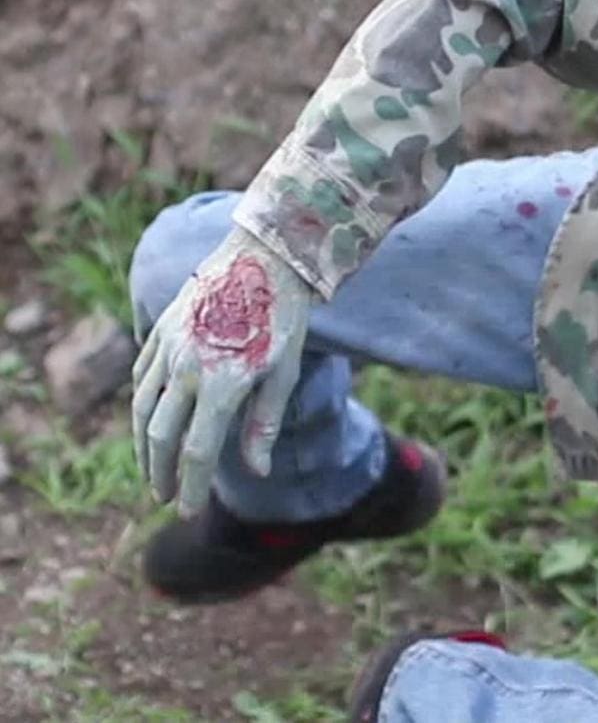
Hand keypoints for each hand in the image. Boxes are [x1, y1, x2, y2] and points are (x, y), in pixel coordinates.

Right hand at [131, 228, 312, 515]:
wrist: (264, 257)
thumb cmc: (284, 318)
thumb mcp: (284, 373)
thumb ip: (265, 424)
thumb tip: (256, 472)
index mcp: (222, 384)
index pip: (197, 452)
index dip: (192, 487)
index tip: (189, 512)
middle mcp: (187, 368)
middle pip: (160, 436)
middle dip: (160, 474)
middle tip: (167, 498)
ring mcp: (168, 347)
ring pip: (142, 409)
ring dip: (144, 446)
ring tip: (154, 470)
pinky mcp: (160, 330)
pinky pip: (141, 378)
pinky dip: (141, 406)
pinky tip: (149, 423)